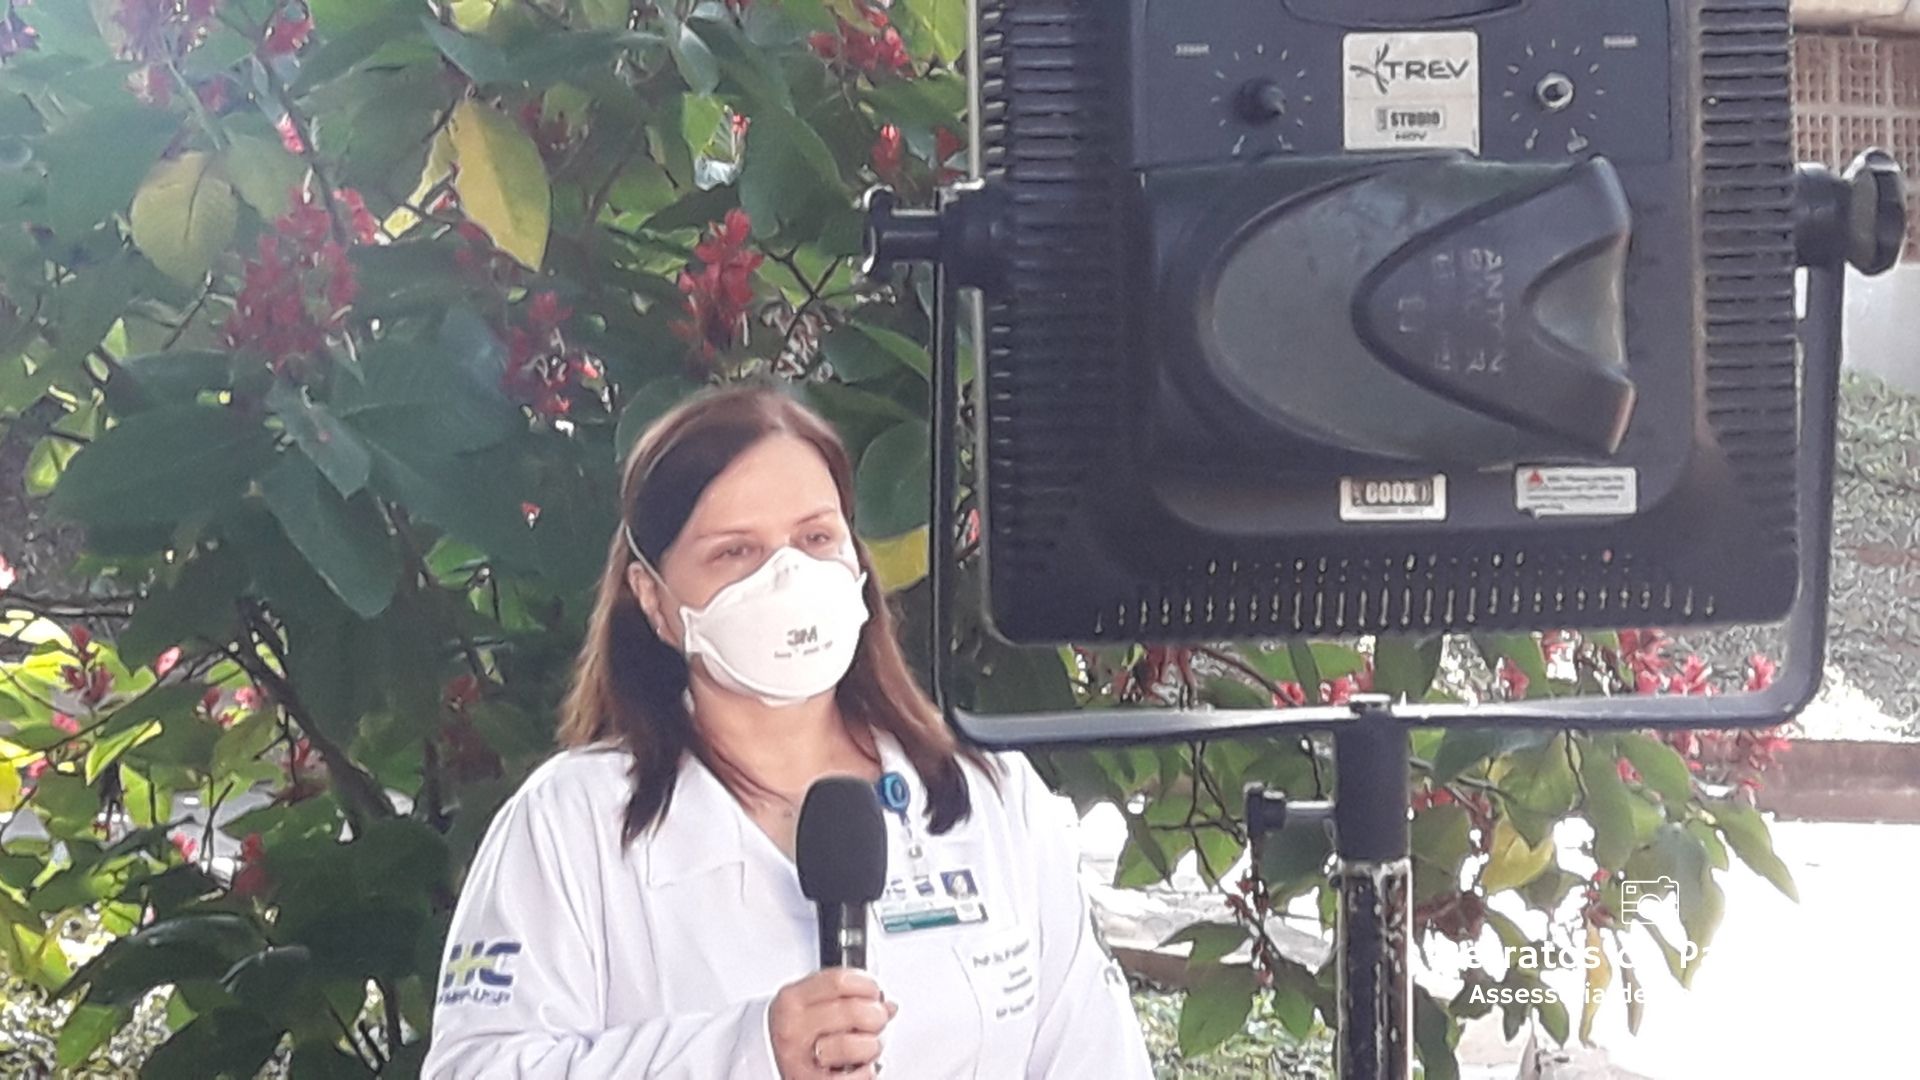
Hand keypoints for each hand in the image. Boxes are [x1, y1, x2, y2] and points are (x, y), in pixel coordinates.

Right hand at [769, 968, 898, 1077]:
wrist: (765, 1061)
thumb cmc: (794, 1031)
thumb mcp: (809, 1003)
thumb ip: (845, 997)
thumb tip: (886, 1004)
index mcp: (792, 1001)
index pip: (840, 982)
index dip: (867, 985)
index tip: (874, 992)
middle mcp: (793, 1028)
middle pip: (852, 1011)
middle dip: (876, 1016)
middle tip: (877, 1020)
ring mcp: (801, 1059)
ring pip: (852, 1045)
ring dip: (871, 1046)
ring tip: (867, 1046)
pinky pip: (852, 1079)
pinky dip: (866, 1073)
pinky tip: (861, 1067)